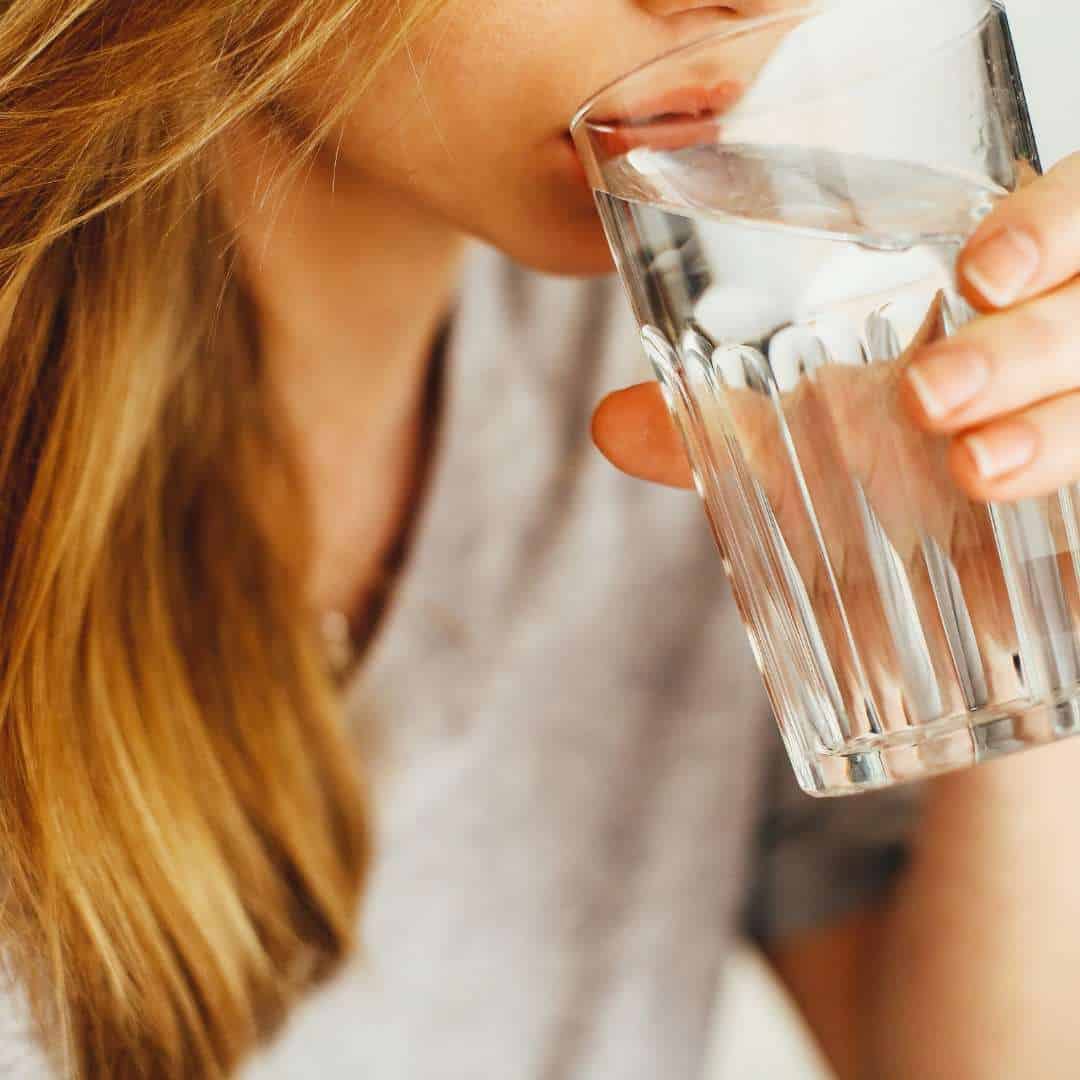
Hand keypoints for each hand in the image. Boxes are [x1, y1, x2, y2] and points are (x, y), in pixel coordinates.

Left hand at [590, 155, 1079, 735]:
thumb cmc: (889, 491)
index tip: (980, 270)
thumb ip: (729, 431)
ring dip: (1059, 426)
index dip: (1053, 222)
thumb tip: (610, 424)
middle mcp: (1069, 346)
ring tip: (973, 467)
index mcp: (1012, 297)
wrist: (963, 602)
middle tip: (931, 395)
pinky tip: (1030, 527)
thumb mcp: (813, 450)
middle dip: (1029, 343)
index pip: (1072, 214)